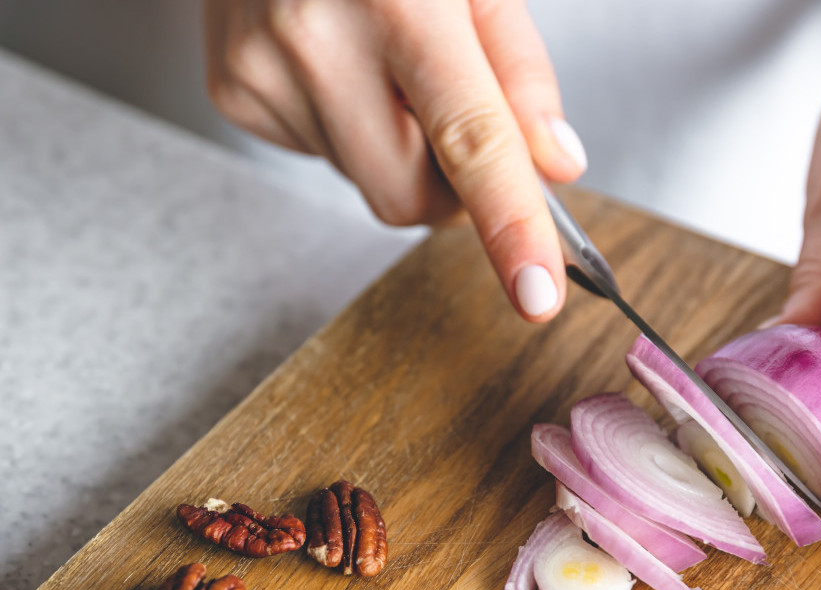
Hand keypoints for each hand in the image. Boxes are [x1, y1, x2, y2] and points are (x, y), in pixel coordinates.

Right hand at [203, 0, 586, 320]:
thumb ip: (520, 72)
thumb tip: (555, 167)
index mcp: (397, 2)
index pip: (470, 142)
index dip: (510, 225)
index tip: (537, 296)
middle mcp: (315, 41)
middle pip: (409, 200)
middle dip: (449, 186)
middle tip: (454, 111)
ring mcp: (261, 71)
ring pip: (367, 184)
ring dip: (398, 149)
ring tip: (383, 61)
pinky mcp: (232, 90)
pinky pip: (321, 158)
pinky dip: (350, 129)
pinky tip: (339, 65)